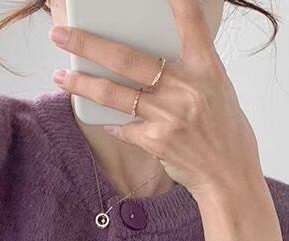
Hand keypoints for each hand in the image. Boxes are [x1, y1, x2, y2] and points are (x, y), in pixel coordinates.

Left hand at [48, 0, 262, 198]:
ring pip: (115, 94)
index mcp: (206, 67)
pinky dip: (111, 123)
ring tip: (60, 76)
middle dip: (88, 44)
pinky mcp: (156, 141)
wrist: (228, 175)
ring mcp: (169, 115)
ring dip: (82, 84)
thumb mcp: (217, 89)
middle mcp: (186, 87)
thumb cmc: (224, 131)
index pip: (190, 23)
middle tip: (61, 35)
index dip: (176, 1)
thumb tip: (156, 60)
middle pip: (127, 59)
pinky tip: (100, 118)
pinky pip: (123, 127)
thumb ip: (188, 71)